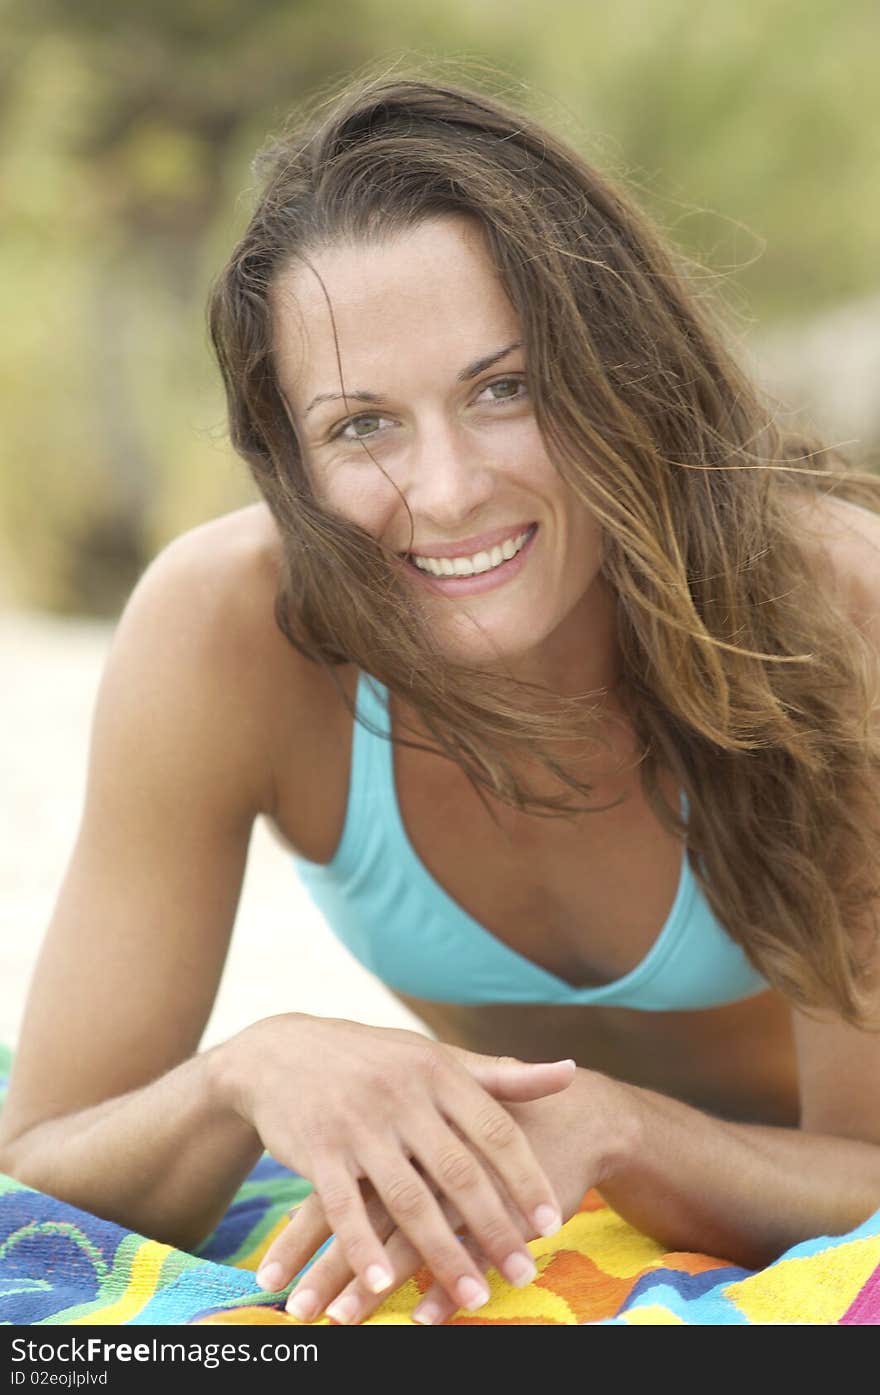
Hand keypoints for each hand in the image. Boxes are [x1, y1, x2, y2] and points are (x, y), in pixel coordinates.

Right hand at [222, 1013, 576, 1313]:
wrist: (281, 1052)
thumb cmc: (375, 1061)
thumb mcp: (435, 1058)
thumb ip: (500, 1076)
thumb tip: (570, 1072)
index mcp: (437, 1071)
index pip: (494, 1129)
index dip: (525, 1177)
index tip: (552, 1222)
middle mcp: (401, 1095)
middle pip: (458, 1172)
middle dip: (494, 1228)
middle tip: (524, 1272)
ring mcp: (358, 1124)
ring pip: (408, 1199)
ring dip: (442, 1254)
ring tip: (475, 1296)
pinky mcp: (318, 1150)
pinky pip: (344, 1208)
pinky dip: (364, 1249)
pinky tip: (387, 1284)